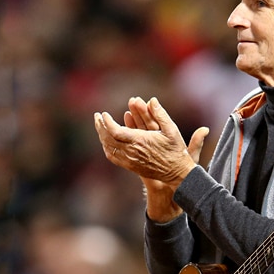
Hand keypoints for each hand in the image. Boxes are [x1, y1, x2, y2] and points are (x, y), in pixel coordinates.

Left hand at [94, 97, 208, 189]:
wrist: (177, 173)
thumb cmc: (176, 150)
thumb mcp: (172, 130)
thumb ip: (161, 114)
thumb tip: (152, 100)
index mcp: (140, 141)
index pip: (115, 131)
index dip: (107, 122)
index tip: (104, 114)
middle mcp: (132, 152)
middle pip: (108, 139)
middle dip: (100, 126)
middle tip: (97, 116)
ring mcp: (130, 161)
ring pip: (109, 148)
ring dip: (102, 136)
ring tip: (99, 126)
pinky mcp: (131, 166)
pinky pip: (113, 157)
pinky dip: (106, 147)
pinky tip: (106, 141)